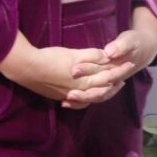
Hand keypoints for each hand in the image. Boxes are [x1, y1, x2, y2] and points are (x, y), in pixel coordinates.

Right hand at [0, 33, 125, 108]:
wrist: (27, 69)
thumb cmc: (51, 58)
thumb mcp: (73, 54)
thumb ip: (91, 56)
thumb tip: (107, 56)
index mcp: (85, 79)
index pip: (108, 75)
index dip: (119, 70)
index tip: (130, 64)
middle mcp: (80, 90)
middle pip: (102, 88)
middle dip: (115, 82)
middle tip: (124, 78)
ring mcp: (70, 95)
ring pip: (91, 97)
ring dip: (102, 92)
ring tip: (110, 87)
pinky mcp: (60, 96)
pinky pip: (78, 102)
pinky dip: (86, 99)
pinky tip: (86, 97)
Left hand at [65, 5, 156, 106]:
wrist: (143, 49)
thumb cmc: (136, 43)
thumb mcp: (131, 40)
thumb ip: (121, 46)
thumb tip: (110, 53)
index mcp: (120, 71)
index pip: (104, 77)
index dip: (89, 73)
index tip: (73, 71)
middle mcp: (113, 80)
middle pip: (98, 91)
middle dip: (83, 93)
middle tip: (68, 93)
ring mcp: (108, 83)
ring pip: (95, 95)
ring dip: (81, 99)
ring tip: (66, 100)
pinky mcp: (102, 82)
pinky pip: (92, 94)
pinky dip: (81, 100)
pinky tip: (68, 101)